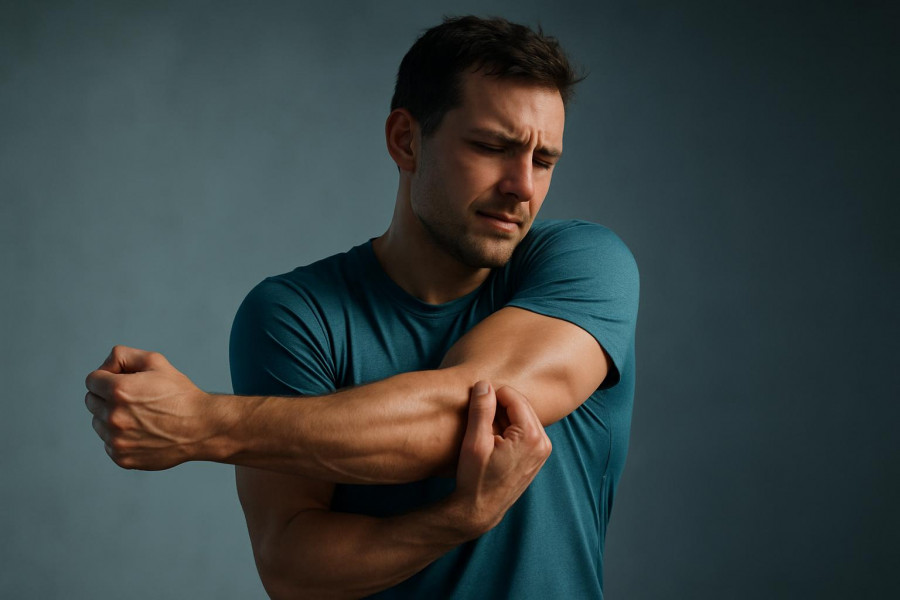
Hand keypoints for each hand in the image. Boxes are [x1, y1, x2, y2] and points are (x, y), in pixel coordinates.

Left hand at [84, 345, 214, 469]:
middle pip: (91, 401)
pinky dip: (120, 437)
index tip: (124, 381)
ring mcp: (116, 440)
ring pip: (98, 423)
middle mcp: (113, 416)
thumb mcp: (156, 362)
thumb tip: (104, 367)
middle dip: (107, 396)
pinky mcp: (121, 458)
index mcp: (119, 390)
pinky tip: (142, 432)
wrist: (202, 427)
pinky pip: (108, 444)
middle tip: (133, 398)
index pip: (92, 380)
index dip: (108, 377)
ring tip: (140, 416)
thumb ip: (123, 355)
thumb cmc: (180, 394)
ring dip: (111, 417)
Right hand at [451, 380, 551, 537]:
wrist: (480, 510)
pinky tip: (493, 442)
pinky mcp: (538, 456)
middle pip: (520, 404)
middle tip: (478, 422)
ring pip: (522, 416)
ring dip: (502, 418)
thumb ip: (481, 410)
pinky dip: (508, 429)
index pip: (512, 396)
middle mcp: (544, 442)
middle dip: (498, 407)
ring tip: (485, 435)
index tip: (475, 407)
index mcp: (531, 436)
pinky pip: (524, 430)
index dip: (491, 396)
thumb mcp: (474, 442)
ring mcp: (543, 450)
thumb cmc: (476, 479)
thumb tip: (484, 384)